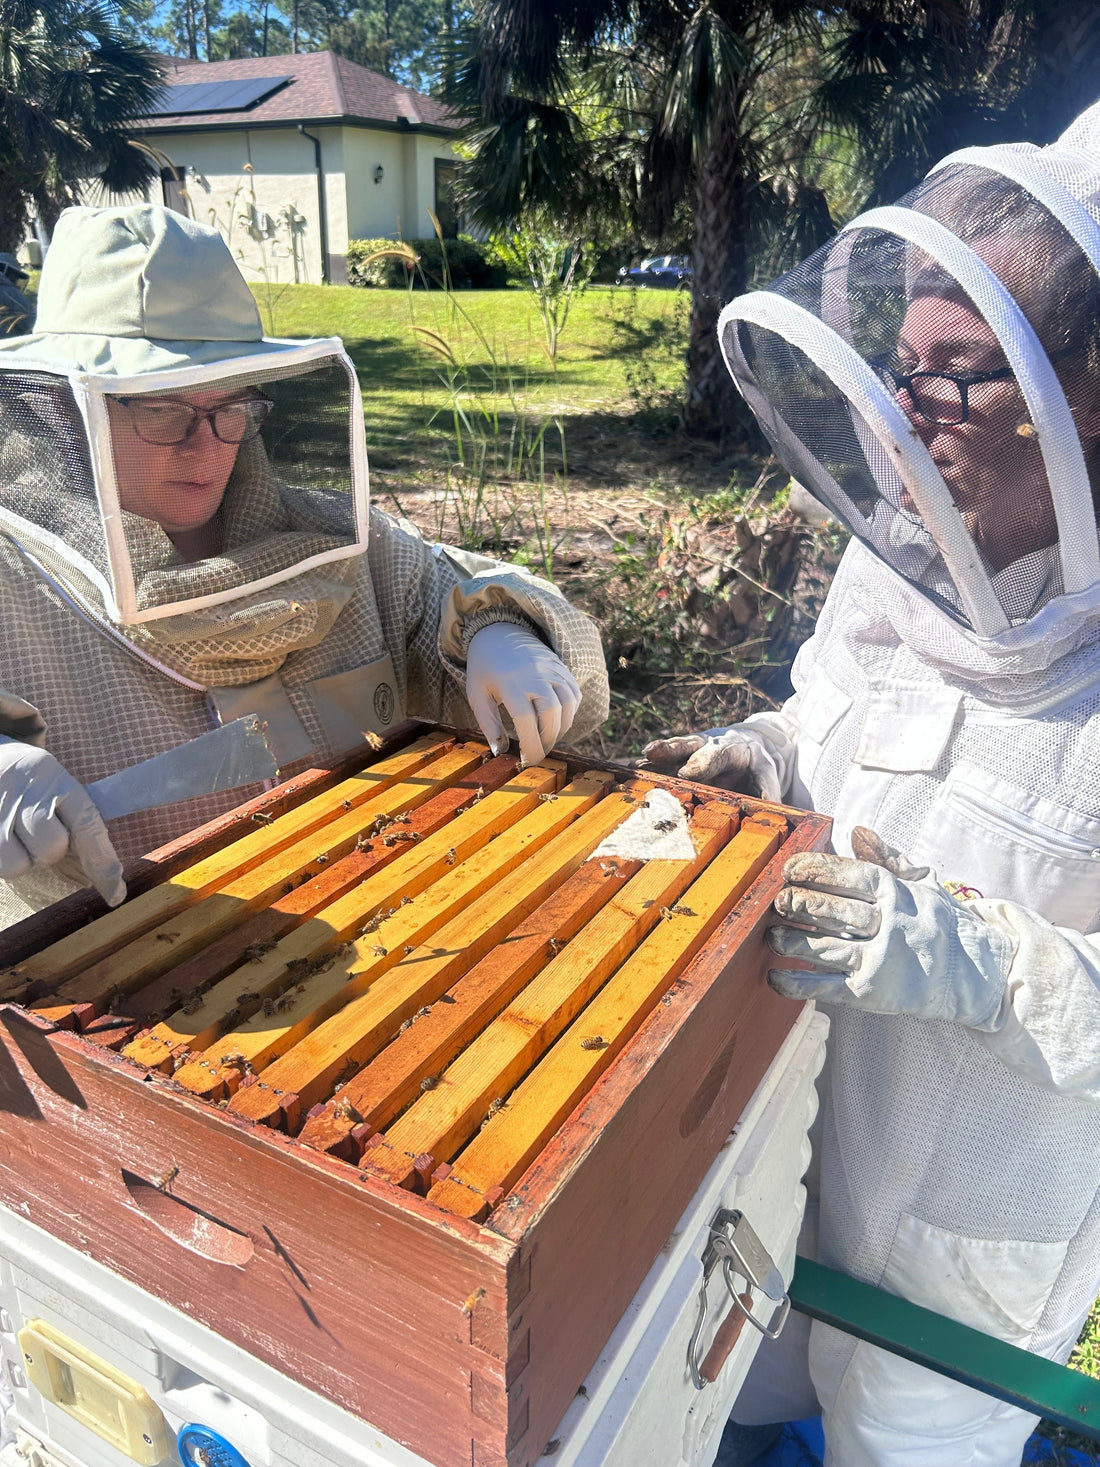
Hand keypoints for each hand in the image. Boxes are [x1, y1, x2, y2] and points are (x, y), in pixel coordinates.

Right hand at [0, 737, 125, 905]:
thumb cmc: (34, 783)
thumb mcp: (60, 788)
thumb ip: (79, 826)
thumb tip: (96, 877)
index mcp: (59, 784)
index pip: (88, 828)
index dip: (103, 865)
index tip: (115, 894)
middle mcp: (28, 794)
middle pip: (50, 849)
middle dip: (49, 851)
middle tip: (39, 835)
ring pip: (17, 865)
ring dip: (21, 859)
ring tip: (17, 838)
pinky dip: (2, 859)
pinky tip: (3, 839)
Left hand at [465, 623, 581, 765]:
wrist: (498, 632)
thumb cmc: (485, 668)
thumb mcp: (477, 695)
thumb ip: (488, 724)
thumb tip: (500, 752)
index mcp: (511, 684)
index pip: (527, 722)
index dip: (531, 745)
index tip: (527, 760)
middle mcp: (535, 676)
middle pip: (551, 715)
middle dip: (548, 741)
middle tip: (538, 753)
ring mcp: (551, 670)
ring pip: (567, 705)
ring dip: (561, 728)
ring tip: (548, 739)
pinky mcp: (561, 667)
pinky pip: (574, 693)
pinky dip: (570, 712)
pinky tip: (557, 721)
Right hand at [642, 726, 782, 800]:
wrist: (747, 745)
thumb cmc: (755, 761)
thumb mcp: (766, 771)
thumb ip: (768, 788)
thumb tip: (771, 807)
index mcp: (732, 749)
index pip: (717, 754)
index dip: (701, 763)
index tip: (686, 773)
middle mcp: (707, 746)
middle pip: (688, 745)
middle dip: (670, 750)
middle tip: (651, 754)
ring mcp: (691, 752)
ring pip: (671, 752)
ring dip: (654, 759)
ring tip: (635, 765)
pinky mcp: (680, 759)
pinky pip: (662, 763)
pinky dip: (648, 768)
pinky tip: (629, 773)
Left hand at [765, 827, 1010, 1025]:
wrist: (978, 974)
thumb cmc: (944, 923)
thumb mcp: (924, 883)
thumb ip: (888, 858)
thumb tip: (858, 832)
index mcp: (898, 893)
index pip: (852, 876)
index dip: (817, 869)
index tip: (789, 867)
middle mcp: (889, 925)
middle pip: (836, 911)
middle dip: (801, 903)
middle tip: (776, 900)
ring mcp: (881, 961)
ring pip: (828, 948)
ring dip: (794, 941)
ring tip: (771, 936)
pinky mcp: (872, 994)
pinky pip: (829, 988)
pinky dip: (800, 984)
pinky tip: (775, 976)